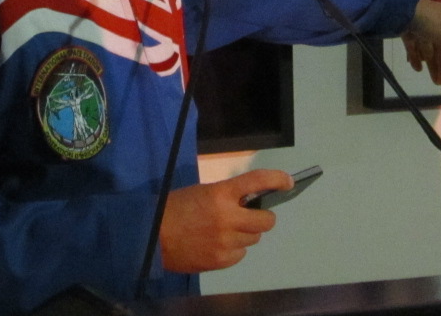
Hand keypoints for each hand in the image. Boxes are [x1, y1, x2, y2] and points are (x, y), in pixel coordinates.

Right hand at [159, 169, 293, 272]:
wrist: (152, 236)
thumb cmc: (175, 208)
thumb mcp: (202, 193)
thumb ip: (226, 197)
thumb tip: (249, 203)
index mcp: (221, 194)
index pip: (257, 181)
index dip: (277, 179)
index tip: (288, 182)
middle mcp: (228, 217)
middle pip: (266, 220)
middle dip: (263, 218)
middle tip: (253, 216)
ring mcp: (226, 241)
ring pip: (254, 239)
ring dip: (245, 234)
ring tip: (225, 231)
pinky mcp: (221, 260)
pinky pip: (240, 254)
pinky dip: (234, 249)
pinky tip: (217, 244)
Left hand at [401, 0, 440, 84]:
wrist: (401, 12)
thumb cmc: (430, 21)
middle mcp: (438, 21)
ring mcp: (422, 26)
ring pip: (429, 49)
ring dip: (432, 65)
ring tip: (436, 82)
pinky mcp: (409, 31)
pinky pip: (415, 47)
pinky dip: (416, 57)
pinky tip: (418, 69)